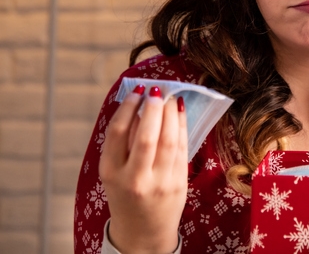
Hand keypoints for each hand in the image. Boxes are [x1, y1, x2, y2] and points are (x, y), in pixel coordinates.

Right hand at [99, 84, 187, 253]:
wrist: (143, 232)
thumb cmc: (126, 196)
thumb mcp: (113, 173)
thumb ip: (122, 143)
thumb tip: (138, 105)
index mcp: (111, 173)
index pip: (118, 133)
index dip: (128, 108)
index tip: (136, 91)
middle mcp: (134, 178)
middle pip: (146, 136)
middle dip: (153, 109)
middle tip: (156, 90)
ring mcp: (159, 182)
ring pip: (168, 141)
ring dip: (170, 114)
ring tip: (170, 97)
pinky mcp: (178, 183)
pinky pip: (182, 149)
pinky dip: (181, 127)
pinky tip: (180, 112)